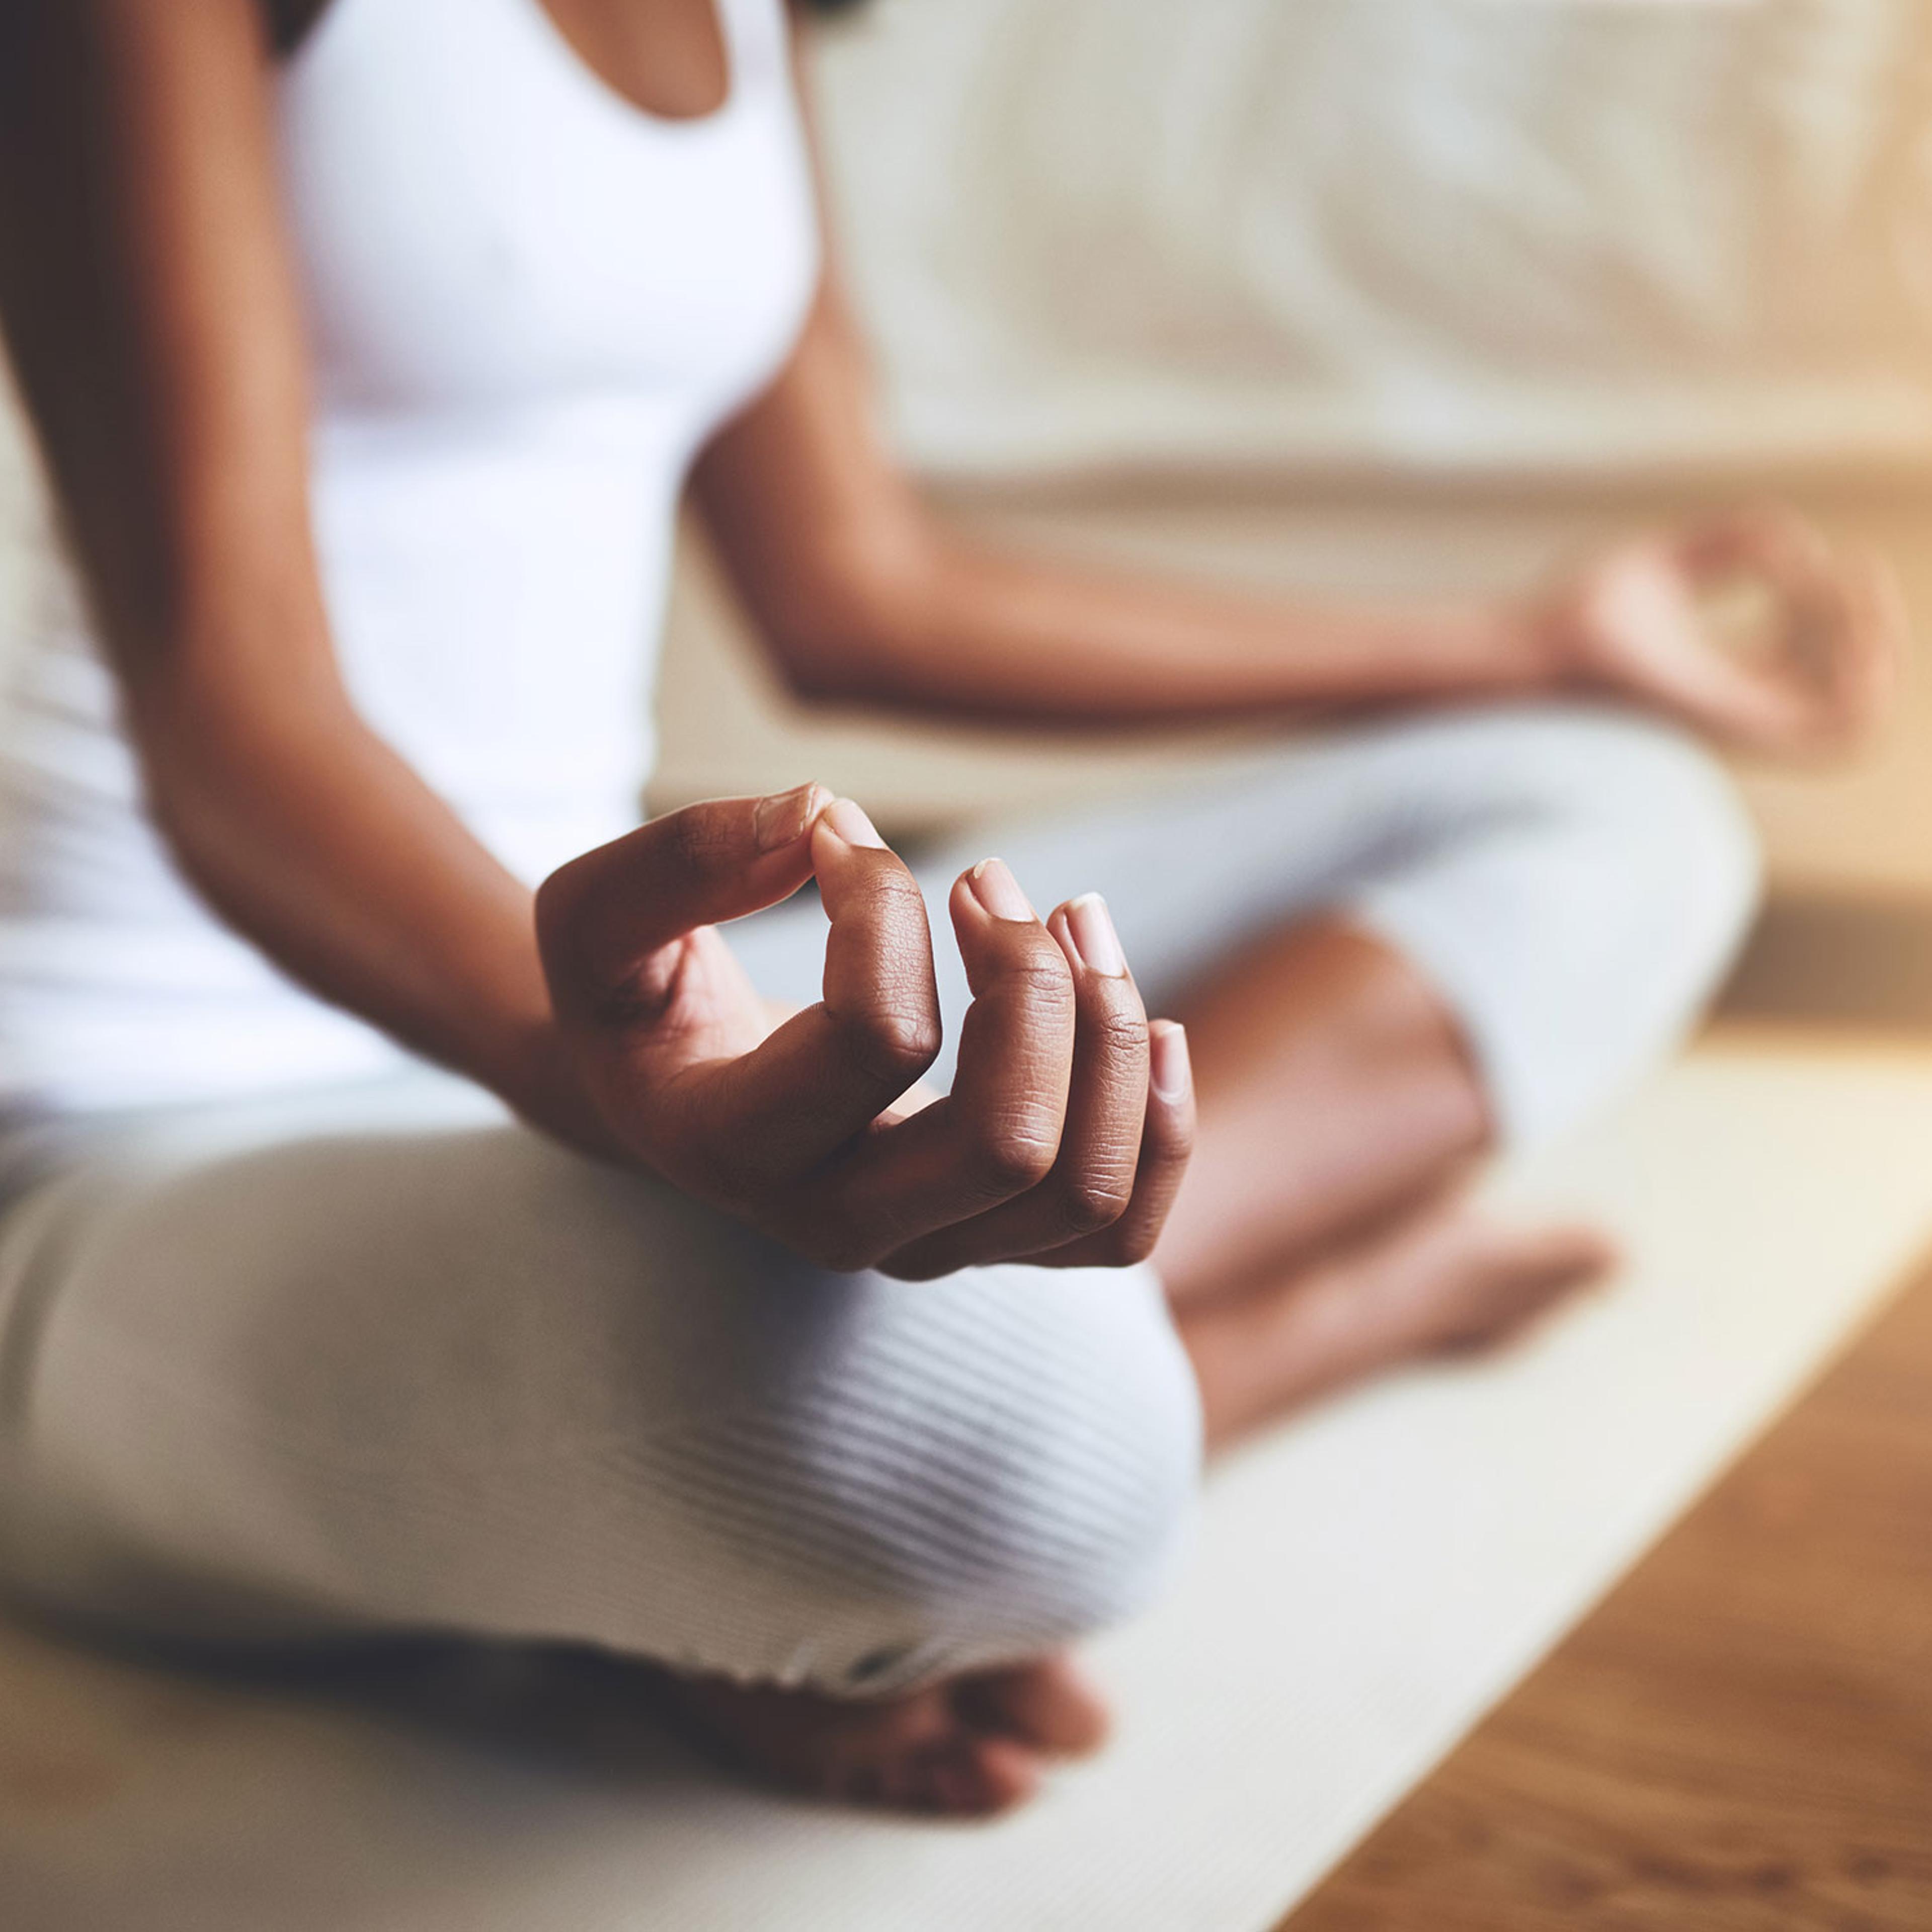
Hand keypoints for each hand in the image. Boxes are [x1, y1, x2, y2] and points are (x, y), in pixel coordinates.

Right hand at [534, 784, 1192, 1277]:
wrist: (664, 1093)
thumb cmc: (635, 997)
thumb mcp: (599, 915)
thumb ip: (684, 860)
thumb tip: (820, 814)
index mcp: (736, 1150)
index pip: (879, 1041)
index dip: (887, 906)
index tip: (840, 829)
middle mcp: (839, 1224)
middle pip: (1009, 1144)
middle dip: (1034, 988)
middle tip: (993, 882)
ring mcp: (928, 1245)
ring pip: (1086, 1189)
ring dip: (1113, 1036)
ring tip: (1076, 918)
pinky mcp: (991, 1236)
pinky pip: (1120, 1228)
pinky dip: (1159, 1124)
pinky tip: (1152, 1024)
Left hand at [1535, 507, 1906, 755]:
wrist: (1529, 646)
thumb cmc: (1575, 610)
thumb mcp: (1671, 559)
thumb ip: (1733, 543)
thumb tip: (1797, 549)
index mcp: (1726, 674)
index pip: (1818, 658)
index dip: (1847, 609)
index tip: (1835, 559)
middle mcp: (1741, 708)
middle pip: (1849, 688)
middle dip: (1872, 627)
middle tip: (1851, 572)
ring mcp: (1740, 726)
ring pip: (1857, 718)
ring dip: (1873, 651)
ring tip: (1846, 589)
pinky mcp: (1734, 731)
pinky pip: (1837, 733)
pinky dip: (1860, 677)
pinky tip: (1826, 611)